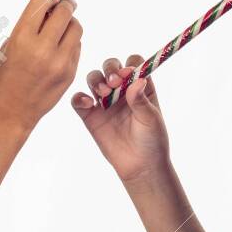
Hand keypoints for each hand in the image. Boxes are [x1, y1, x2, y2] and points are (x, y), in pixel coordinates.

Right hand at [0, 0, 81, 130]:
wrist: (12, 112)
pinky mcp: (70, 73)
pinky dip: (71, 42)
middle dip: (65, 3)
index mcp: (22, 40)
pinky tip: (60, 46)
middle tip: (64, 2)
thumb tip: (45, 8)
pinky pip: (77, 47)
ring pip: (76, 28)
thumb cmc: (4, 79)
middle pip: (64, 13)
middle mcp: (43, 49)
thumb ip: (26, 27)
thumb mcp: (8, 48)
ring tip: (62, 26)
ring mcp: (60, 62)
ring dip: (70, 22)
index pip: (41, 5)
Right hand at [71, 55, 170, 182]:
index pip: (133, 63)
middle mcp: (121, 90)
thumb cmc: (152, 141)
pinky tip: (88, 104)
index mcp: (140, 87)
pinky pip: (79, 100)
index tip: (128, 74)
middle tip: (114, 82)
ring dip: (96, 80)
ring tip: (103, 93)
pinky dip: (79, 97)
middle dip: (110, 68)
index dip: (129, 65)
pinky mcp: (90, 116)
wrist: (140, 167)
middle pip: (111, 66)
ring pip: (94, 78)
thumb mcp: (151, 120)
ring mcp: (104, 102)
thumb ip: (141, 100)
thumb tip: (137, 80)